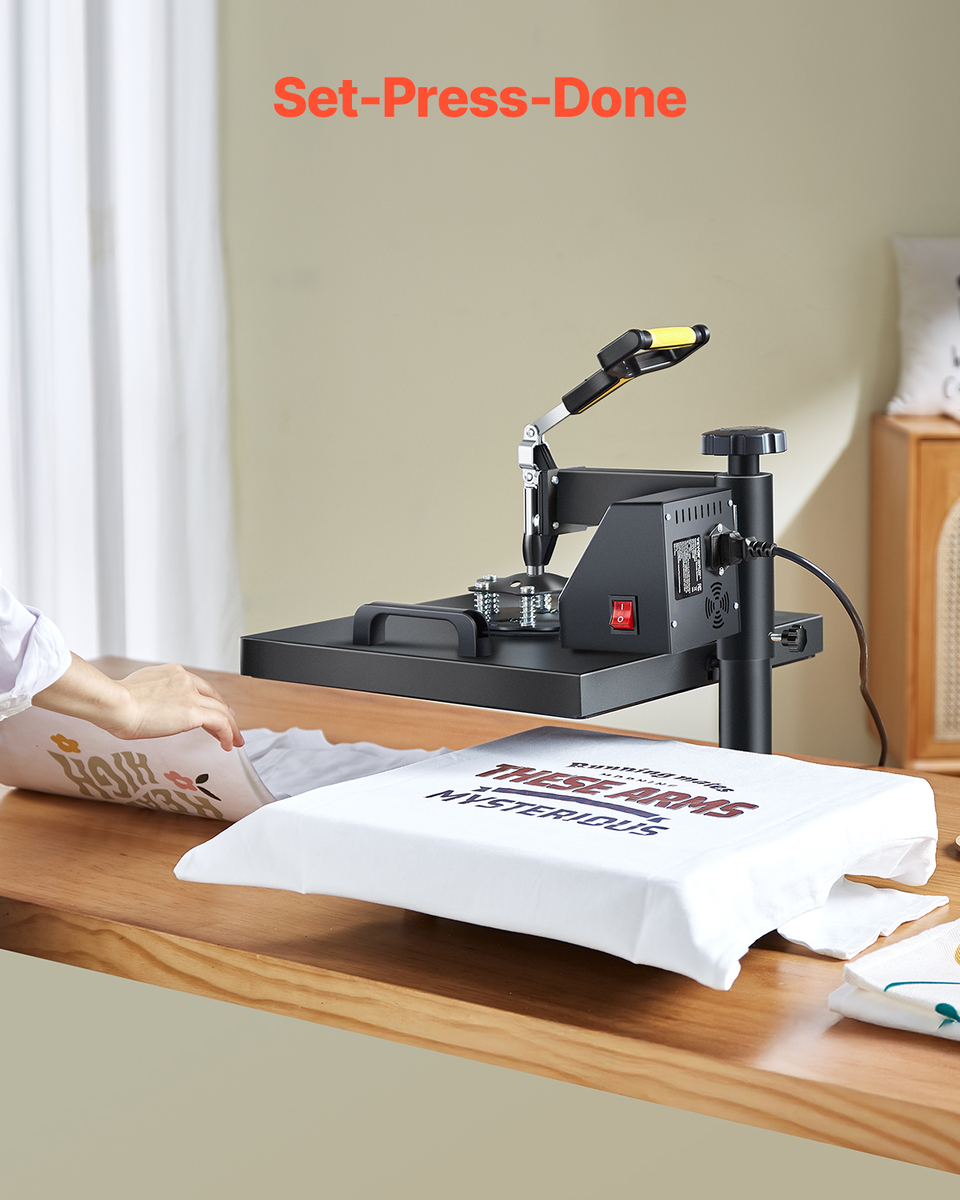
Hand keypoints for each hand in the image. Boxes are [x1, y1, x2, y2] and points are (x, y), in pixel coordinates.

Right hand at [33, 656, 243, 751]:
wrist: (115, 704)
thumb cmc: (114, 703)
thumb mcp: (136, 692)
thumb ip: (149, 696)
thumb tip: (146, 709)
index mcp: (170, 672)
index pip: (198, 686)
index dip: (209, 699)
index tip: (214, 710)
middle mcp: (184, 679)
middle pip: (213, 697)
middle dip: (223, 713)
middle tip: (230, 726)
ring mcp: (190, 694)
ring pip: (221, 711)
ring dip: (230, 727)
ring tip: (234, 741)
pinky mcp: (193, 712)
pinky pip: (220, 723)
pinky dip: (228, 733)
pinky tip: (227, 744)